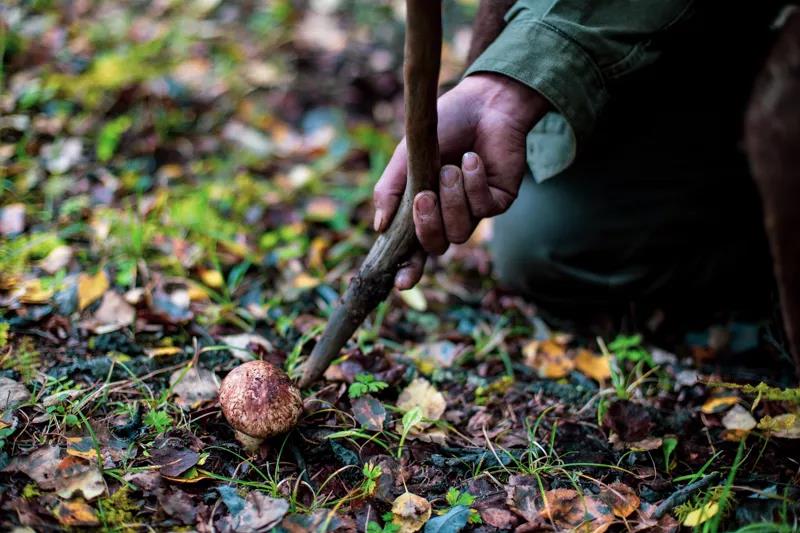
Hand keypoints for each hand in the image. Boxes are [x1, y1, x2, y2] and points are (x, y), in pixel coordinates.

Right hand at [373, 73, 548, 288]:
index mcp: (421, 210)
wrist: (482, 103)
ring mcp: (474, 211)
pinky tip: (472, 160)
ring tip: (451, 167)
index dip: (407, 270)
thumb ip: (390, 190)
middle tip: (424, 196)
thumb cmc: (443, 126)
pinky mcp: (499, 201)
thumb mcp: (406, 157)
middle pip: (435, 246)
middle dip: (428, 226)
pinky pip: (484, 209)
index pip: (412, 250)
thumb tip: (379, 227)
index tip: (400, 283)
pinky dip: (474, 183)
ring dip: (453, 199)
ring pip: (460, 231)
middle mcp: (447, 216)